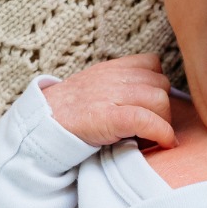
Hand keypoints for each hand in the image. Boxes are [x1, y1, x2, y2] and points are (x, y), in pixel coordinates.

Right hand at [42, 54, 174, 149]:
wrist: (42, 124)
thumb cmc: (69, 113)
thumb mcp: (95, 87)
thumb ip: (119, 86)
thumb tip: (148, 101)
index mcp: (112, 68)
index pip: (152, 64)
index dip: (157, 86)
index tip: (152, 107)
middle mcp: (115, 77)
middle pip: (161, 85)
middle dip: (163, 109)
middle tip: (152, 129)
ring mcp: (112, 95)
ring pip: (160, 100)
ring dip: (163, 122)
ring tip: (151, 138)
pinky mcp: (110, 117)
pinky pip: (147, 120)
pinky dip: (162, 133)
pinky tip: (165, 144)